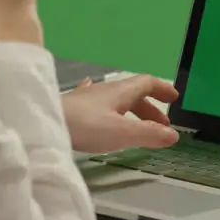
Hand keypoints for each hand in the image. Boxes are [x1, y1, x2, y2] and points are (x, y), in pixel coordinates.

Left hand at [61, 75, 180, 153]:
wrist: (45, 124)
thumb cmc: (86, 126)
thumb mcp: (123, 133)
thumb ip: (149, 134)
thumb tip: (174, 135)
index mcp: (121, 92)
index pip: (147, 83)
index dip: (162, 89)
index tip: (174, 98)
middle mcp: (106, 90)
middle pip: (134, 93)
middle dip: (150, 108)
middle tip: (161, 126)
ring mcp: (89, 97)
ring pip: (117, 100)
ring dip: (132, 111)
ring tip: (138, 126)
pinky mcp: (75, 107)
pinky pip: (99, 103)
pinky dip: (110, 108)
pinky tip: (101, 106)